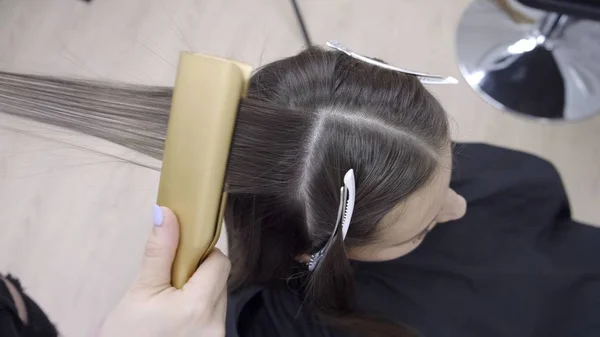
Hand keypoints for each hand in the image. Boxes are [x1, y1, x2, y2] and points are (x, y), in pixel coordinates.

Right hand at [99, 206, 230, 336]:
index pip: (219, 261)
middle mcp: (215, 324)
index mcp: (198, 306)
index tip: (181, 255)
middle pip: (220, 279)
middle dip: (198, 273)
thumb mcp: (140, 291)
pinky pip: (213, 317)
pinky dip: (198, 311)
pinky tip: (175, 317)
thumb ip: (159, 252)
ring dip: (199, 292)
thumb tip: (165, 213)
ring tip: (169, 302)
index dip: (202, 252)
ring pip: (218, 297)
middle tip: (169, 281)